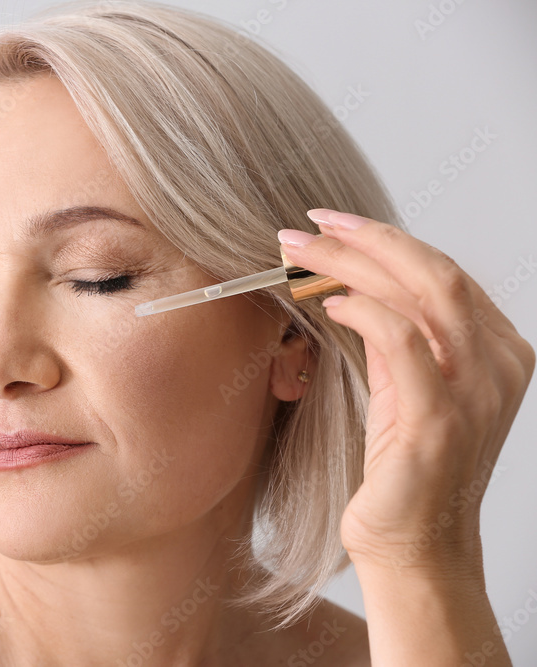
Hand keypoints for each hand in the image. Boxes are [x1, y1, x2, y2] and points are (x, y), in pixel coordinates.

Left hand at [278, 209, 533, 575]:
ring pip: (422, 295)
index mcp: (497, 352)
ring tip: (300, 252)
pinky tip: (326, 302)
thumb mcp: (403, 388)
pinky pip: (404, 342)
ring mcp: (476, 393)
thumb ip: (395, 337)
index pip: (443, 274)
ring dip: (353, 263)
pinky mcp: (439, 420)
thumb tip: (347, 281)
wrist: (415, 548)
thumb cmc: (403, 468)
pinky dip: (363, 310)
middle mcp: (498, 366)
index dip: (385, 240)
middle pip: (435, 272)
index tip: (331, 224)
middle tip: (308, 225)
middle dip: (366, 239)